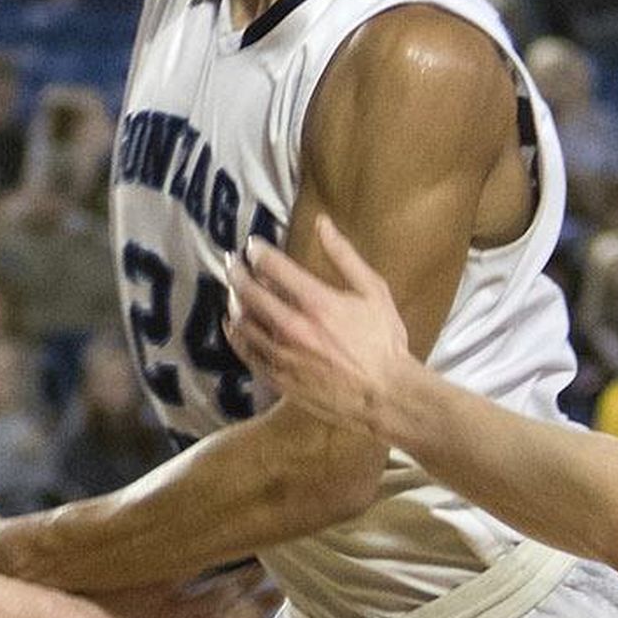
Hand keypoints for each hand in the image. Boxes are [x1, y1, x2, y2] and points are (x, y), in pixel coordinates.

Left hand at [227, 217, 415, 424]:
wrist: (385, 394)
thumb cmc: (383, 340)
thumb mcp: (373, 291)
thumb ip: (344, 255)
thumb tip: (322, 222)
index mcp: (316, 302)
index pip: (271, 266)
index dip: (257, 251)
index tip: (253, 245)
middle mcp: (293, 327)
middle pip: (248, 291)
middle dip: (236, 270)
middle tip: (232, 261)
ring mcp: (282, 355)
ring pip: (242, 321)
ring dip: (234, 299)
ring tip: (234, 289)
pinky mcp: (278, 378)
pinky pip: (246, 351)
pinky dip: (235, 334)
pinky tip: (234, 324)